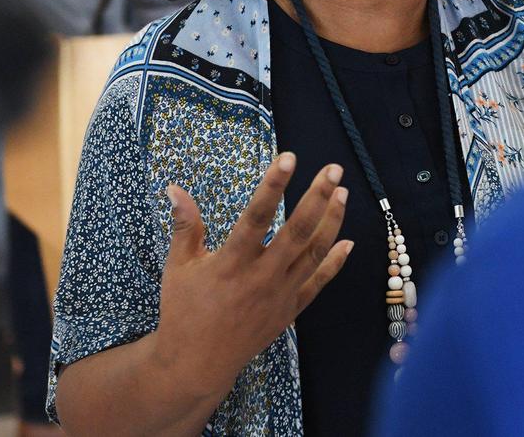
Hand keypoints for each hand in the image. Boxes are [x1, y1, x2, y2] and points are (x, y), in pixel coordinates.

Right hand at [153, 153, 351, 397]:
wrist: (197, 364)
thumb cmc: (184, 311)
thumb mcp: (179, 266)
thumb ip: (185, 225)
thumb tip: (175, 188)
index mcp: (232, 262)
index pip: (257, 215)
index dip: (274, 185)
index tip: (289, 158)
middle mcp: (261, 277)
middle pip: (297, 231)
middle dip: (317, 197)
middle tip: (333, 169)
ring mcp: (280, 294)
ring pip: (314, 253)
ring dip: (331, 221)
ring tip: (342, 192)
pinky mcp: (290, 310)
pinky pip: (318, 283)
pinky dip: (335, 263)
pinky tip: (348, 242)